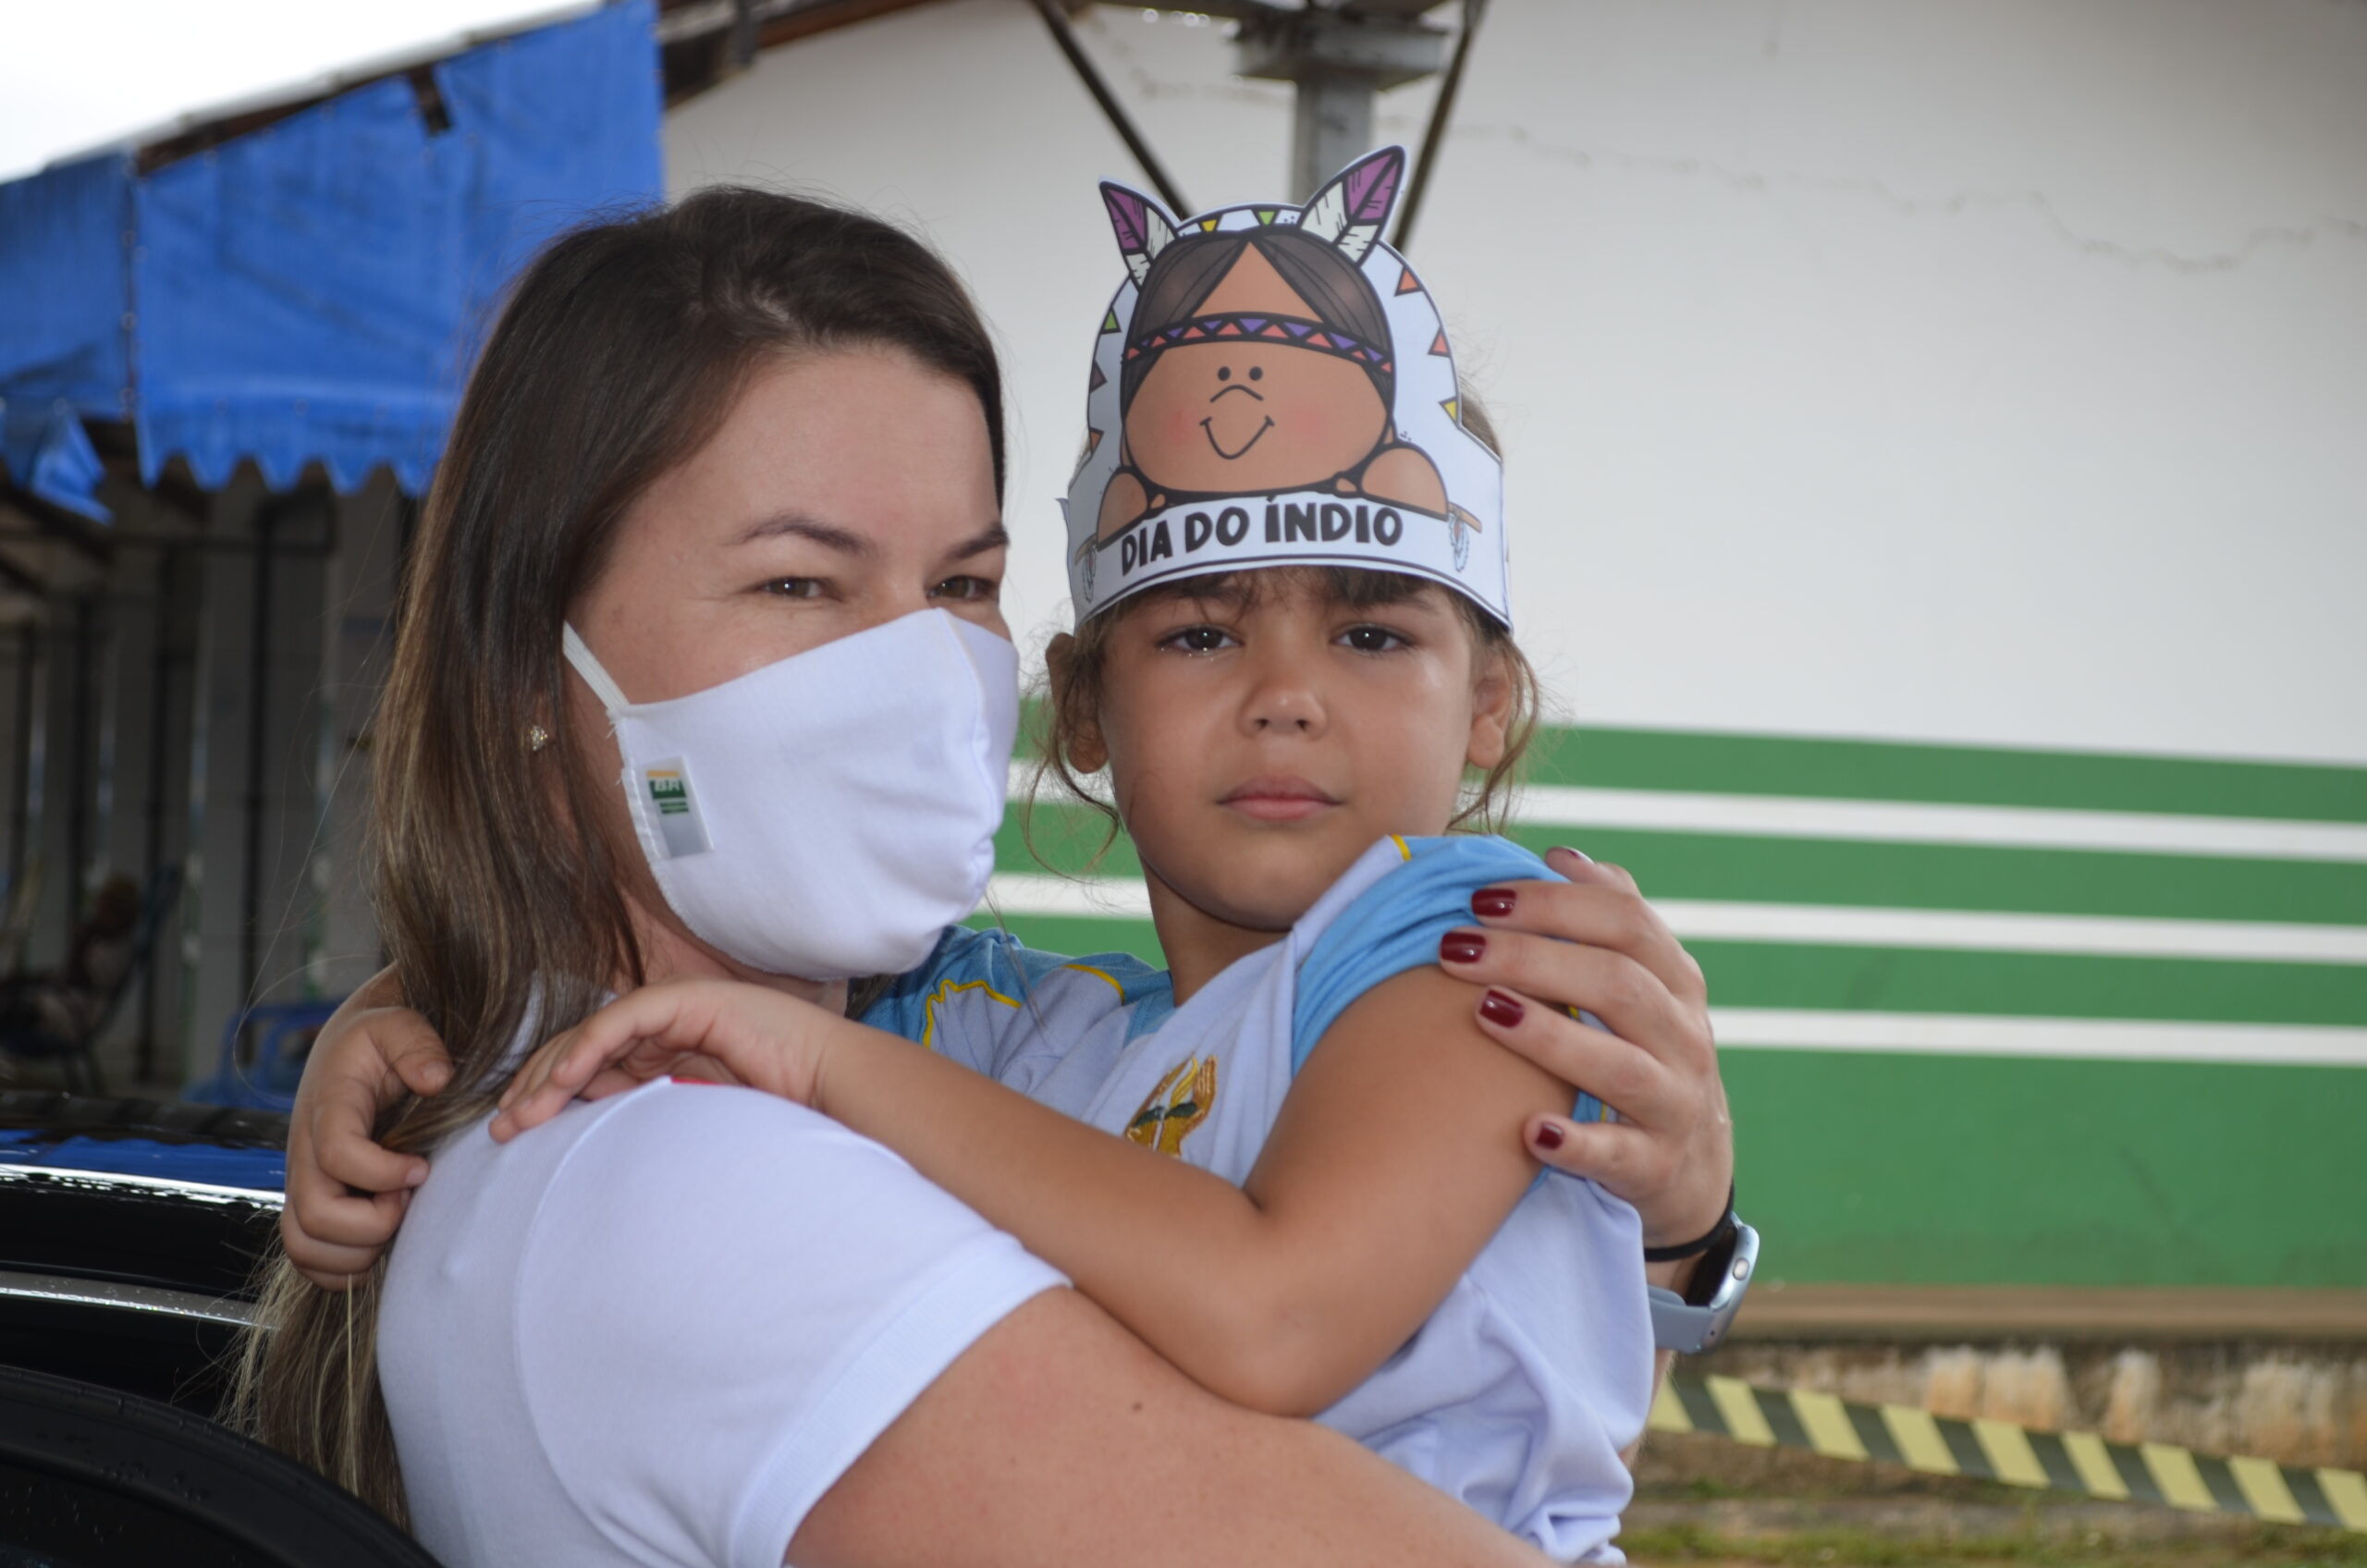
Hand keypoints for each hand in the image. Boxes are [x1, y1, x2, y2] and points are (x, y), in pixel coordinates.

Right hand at [282, 1004, 452, 1289]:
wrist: (350, 1052)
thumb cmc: (380, 1042)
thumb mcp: (399, 1024)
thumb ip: (417, 1044)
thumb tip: (437, 1078)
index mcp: (328, 1107)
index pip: (337, 1155)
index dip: (383, 1173)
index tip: (421, 1168)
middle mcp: (305, 1152)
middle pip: (314, 1215)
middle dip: (373, 1223)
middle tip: (409, 1201)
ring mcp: (304, 1182)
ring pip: (304, 1246)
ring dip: (357, 1250)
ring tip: (397, 1218)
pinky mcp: (309, 1203)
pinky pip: (308, 1257)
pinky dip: (343, 1266)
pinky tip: (383, 1238)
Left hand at [489, 978, 842, 1141]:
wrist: (836, 1089)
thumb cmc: (783, 1117)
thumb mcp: (696, 1128)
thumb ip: (654, 1128)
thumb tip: (603, 1165)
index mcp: (668, 1055)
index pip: (594, 1068)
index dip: (551, 1095)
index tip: (517, 1132)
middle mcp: (667, 1028)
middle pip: (583, 1049)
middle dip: (538, 1087)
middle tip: (503, 1128)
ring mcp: (678, 1009)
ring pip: (594, 1033)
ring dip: (553, 1073)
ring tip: (523, 1113)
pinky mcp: (690, 1001)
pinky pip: (624, 1021)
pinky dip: (589, 1048)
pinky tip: (563, 1082)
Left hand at [1437, 848, 1732, 1249]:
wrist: (1687, 1165)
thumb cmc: (1639, 1051)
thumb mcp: (1639, 984)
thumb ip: (1606, 917)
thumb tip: (1560, 854)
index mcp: (1675, 979)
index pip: (1626, 921)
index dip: (1553, 903)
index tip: (1478, 898)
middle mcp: (1685, 1035)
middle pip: (1618, 983)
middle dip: (1533, 960)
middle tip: (1454, 949)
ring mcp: (1675, 1103)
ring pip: (1621, 1066)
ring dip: (1551, 1037)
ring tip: (1484, 1012)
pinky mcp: (1655, 1166)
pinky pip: (1618, 1155)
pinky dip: (1575, 1144)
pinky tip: (1528, 1130)